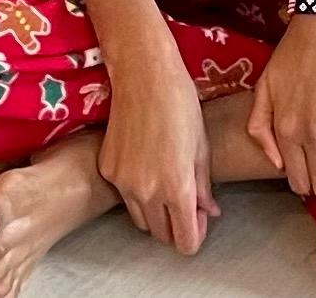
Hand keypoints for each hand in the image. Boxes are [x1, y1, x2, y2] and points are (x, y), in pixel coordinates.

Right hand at [98, 44, 217, 252]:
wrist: (143, 73)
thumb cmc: (180, 103)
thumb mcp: (201, 146)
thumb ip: (203, 186)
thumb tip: (208, 212)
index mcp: (176, 188)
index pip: (185, 242)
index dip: (195, 234)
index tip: (198, 215)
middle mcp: (147, 192)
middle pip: (162, 235)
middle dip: (176, 224)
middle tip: (185, 198)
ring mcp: (123, 182)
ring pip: (141, 220)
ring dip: (156, 212)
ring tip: (164, 181)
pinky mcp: (107, 169)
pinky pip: (125, 196)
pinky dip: (136, 191)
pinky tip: (145, 163)